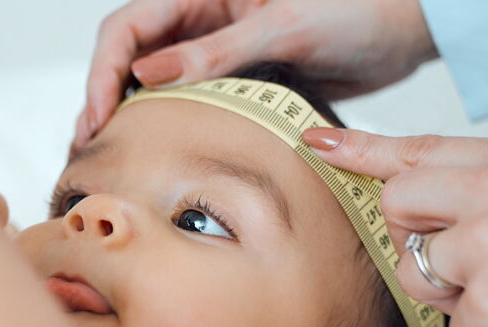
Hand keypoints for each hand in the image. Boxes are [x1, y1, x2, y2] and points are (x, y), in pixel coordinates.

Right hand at [72, 0, 437, 151]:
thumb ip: (216, 50)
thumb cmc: (354, 10)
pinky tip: (151, 147)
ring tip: (105, 151)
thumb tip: (147, 72)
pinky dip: (163, 120)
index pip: (129, 25)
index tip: (97, 116)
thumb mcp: (281, 28)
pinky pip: (185, 98)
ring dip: (125, 112)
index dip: (104, 70)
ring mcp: (214, 48)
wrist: (400, 32)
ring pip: (150, 79)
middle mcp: (200, 17)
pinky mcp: (233, 77)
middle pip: (128, 53)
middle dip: (102, 96)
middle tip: (87, 145)